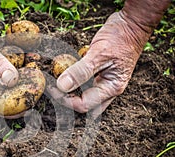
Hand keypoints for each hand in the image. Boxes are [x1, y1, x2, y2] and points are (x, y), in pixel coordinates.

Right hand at [0, 0, 19, 116]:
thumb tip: (12, 81)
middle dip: (12, 105)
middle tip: (30, 102)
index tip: (23, 108)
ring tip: (30, 92)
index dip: (5, 110)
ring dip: (14, 92)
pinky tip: (26, 76)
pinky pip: (3, 76)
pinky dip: (14, 78)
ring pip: (0, 90)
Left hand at [48, 0, 168, 118]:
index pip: (84, 104)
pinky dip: (73, 81)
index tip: (52, 88)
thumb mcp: (99, 53)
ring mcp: (104, 82)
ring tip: (56, 83)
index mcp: (111, 88)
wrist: (132, 24)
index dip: (65, 99)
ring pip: (84, 96)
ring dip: (69, 92)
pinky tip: (65, 74)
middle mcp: (108, 88)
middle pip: (85, 106)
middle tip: (53, 89)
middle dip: (67, 101)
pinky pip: (84, 84)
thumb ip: (80, 71)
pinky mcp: (99, 74)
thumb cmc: (121, 37)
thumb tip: (62, 86)